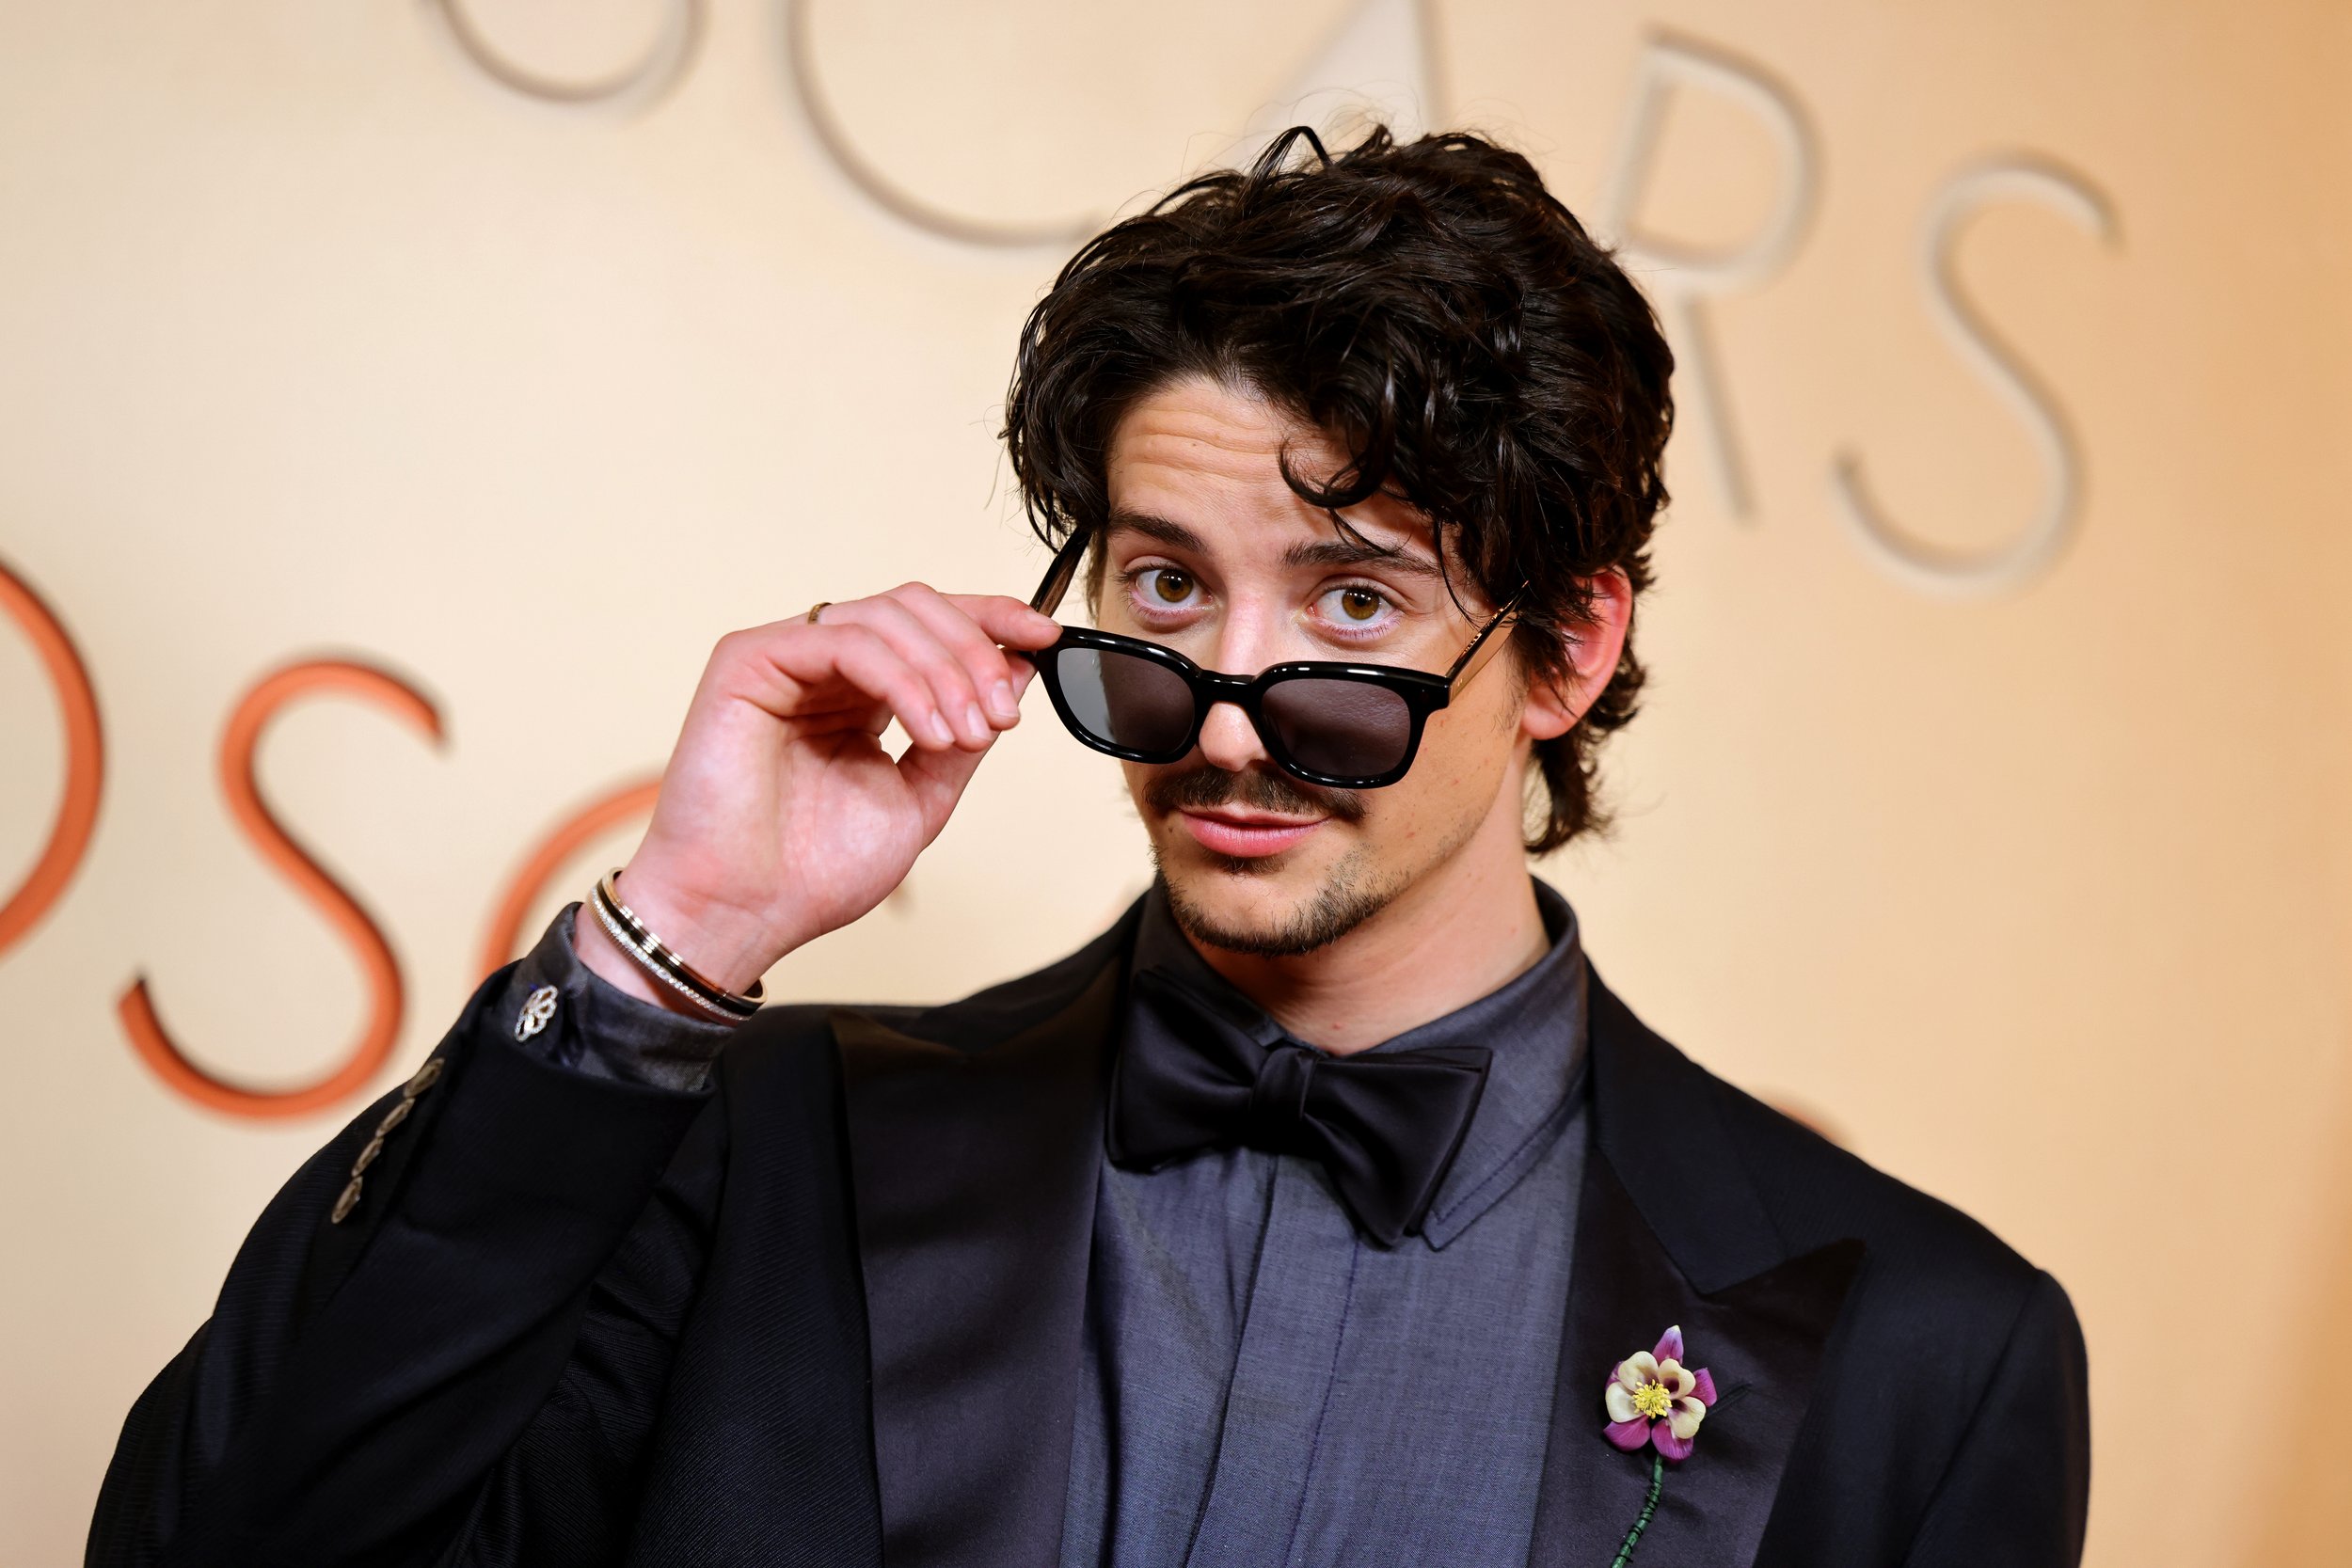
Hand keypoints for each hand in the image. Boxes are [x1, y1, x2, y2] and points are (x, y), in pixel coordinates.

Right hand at [576, 584, 1061, 1008]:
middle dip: (976, 654)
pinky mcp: (749, 659)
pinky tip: (926, 729)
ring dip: (946, 671)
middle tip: (1000, 717)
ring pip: (888, 616)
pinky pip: (845, 639)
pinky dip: (901, 679)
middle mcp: (824, 665)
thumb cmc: (815, 869)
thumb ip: (966, 734)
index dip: (992, 618)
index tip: (1046, 638)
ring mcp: (786, 655)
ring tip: (963, 733)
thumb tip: (1016, 668)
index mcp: (861, 691)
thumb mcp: (922, 797)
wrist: (746, 912)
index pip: (933, 623)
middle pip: (917, 607)